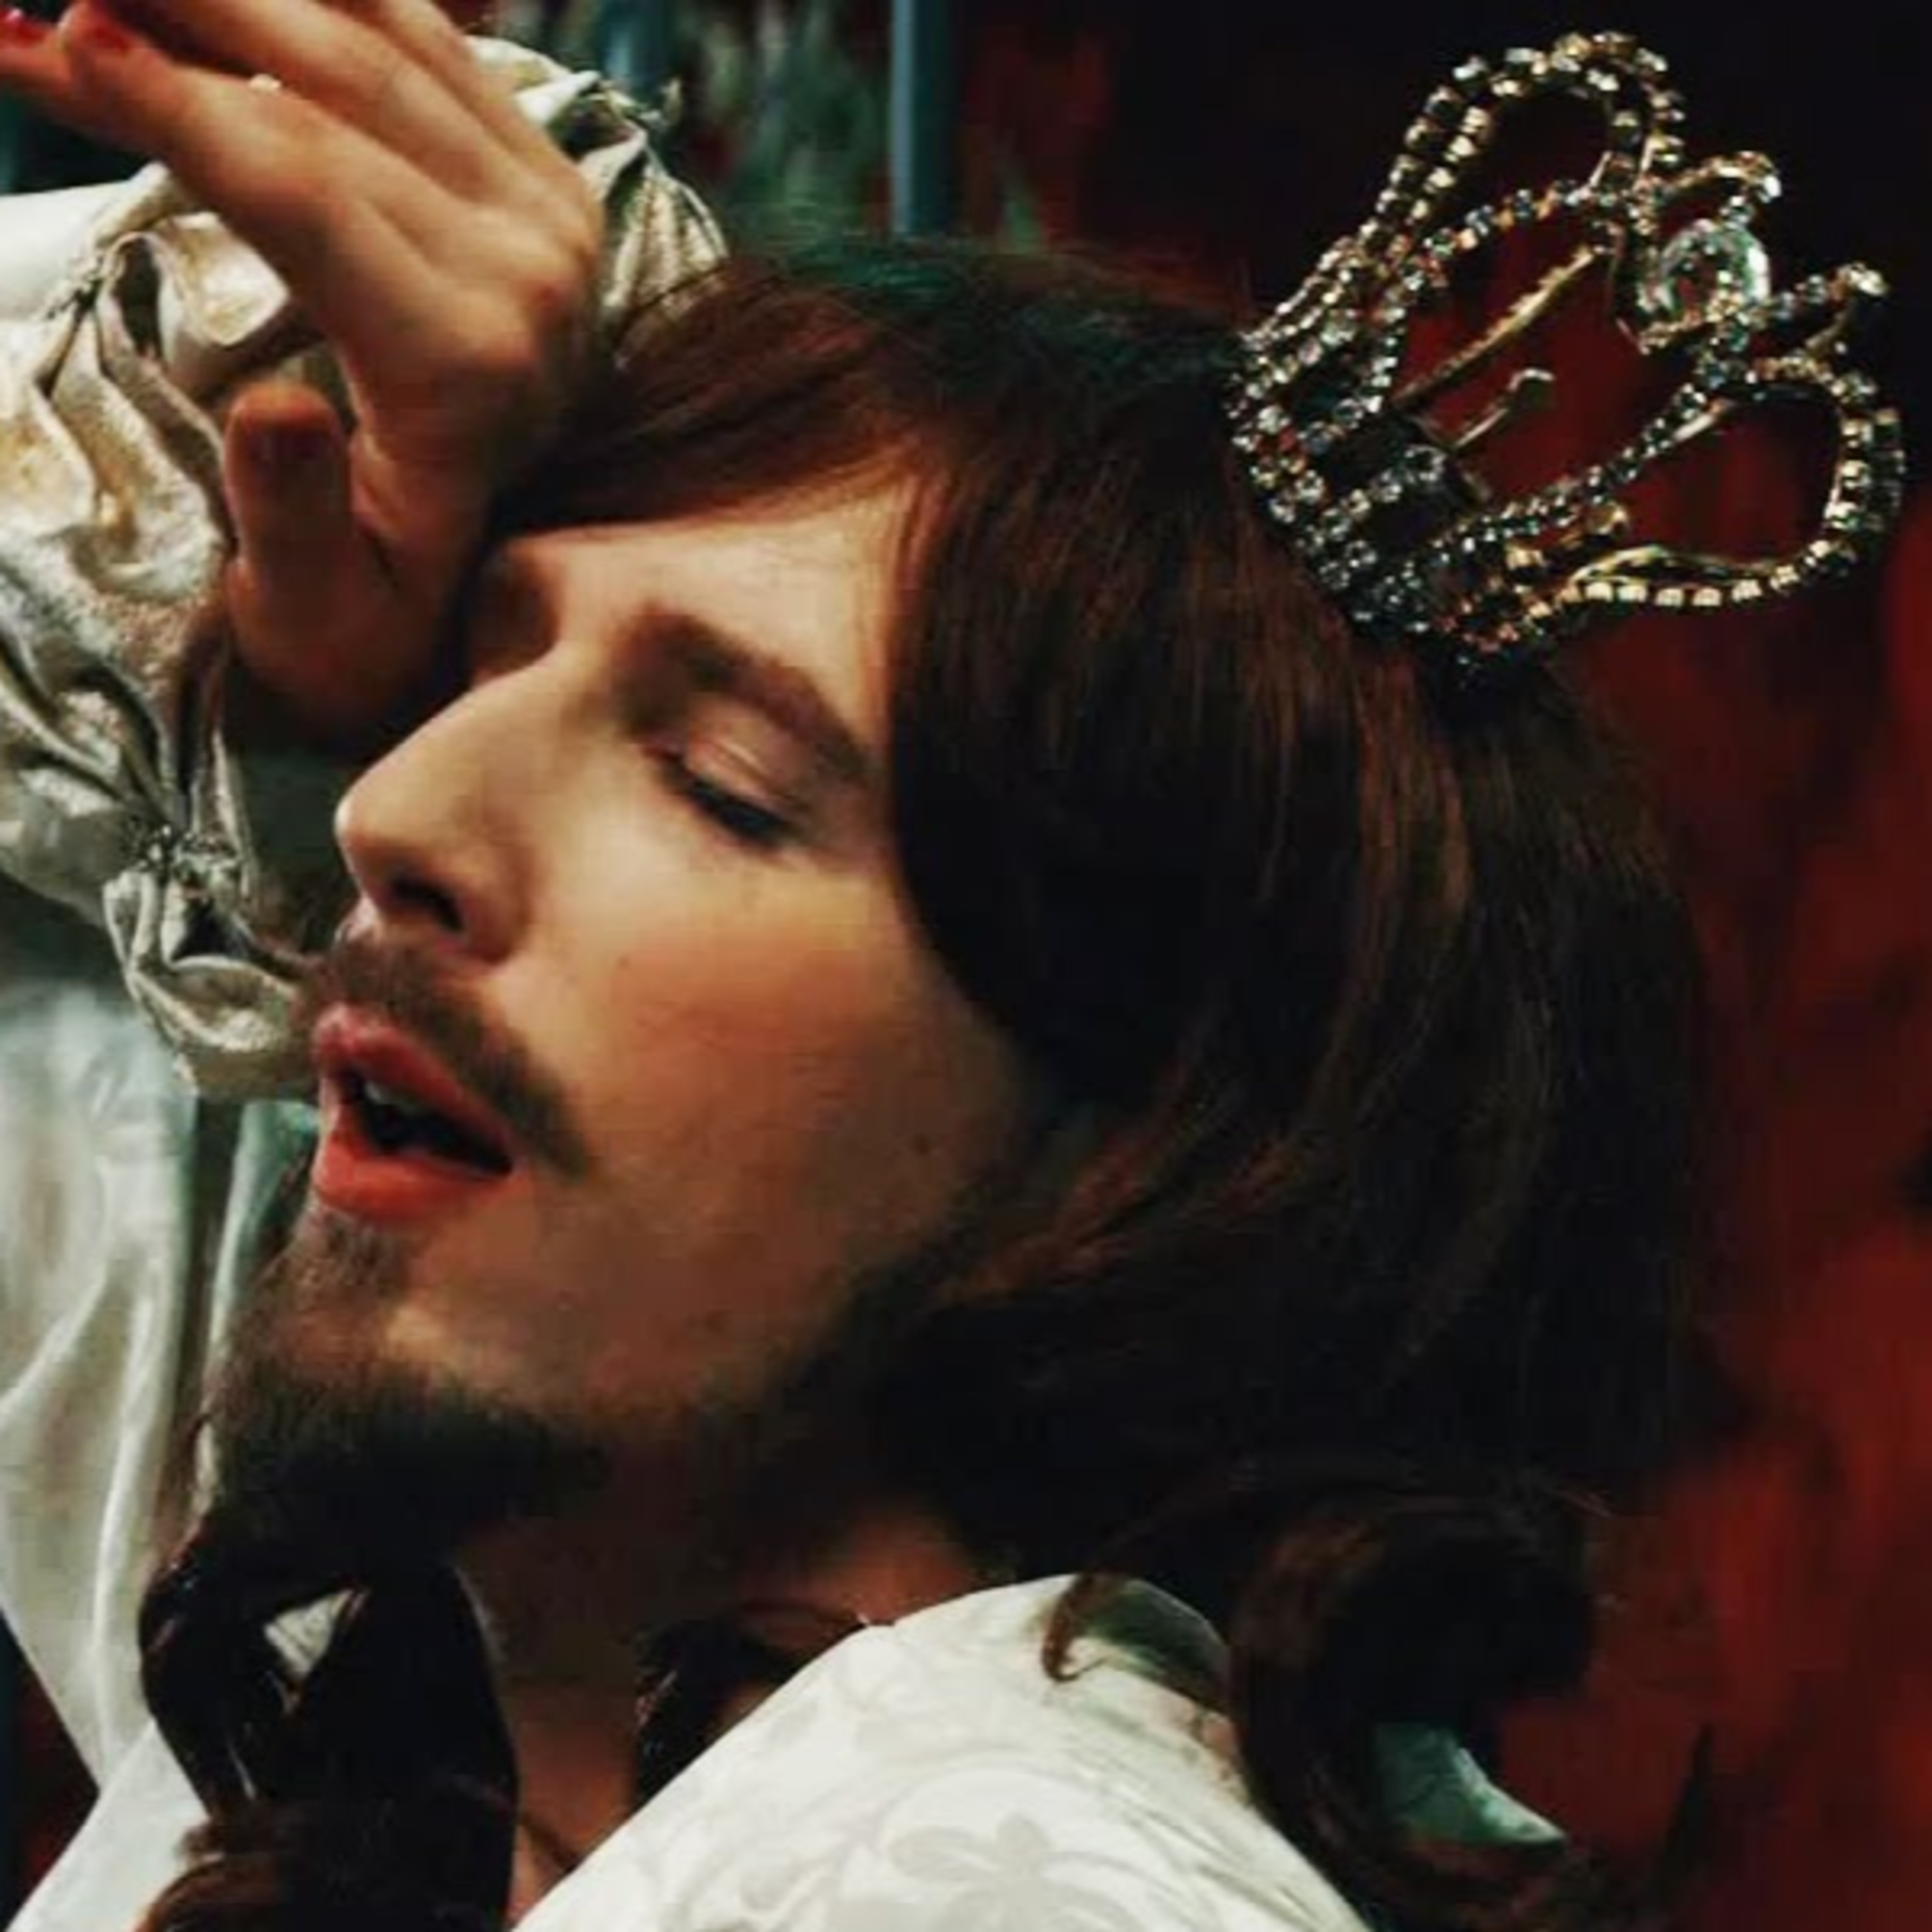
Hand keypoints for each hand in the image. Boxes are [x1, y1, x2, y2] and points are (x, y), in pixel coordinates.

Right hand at [0, 0, 603, 753]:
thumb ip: (297, 520)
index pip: (306, 200)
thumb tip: (273, 412)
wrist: (494, 570)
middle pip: (332, 104)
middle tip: (27, 16)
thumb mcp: (326, 609)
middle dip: (165, 28)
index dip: (169, 108)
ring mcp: (554, 219)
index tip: (35, 41)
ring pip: (378, 48)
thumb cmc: (375, 599)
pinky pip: (425, 42)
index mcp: (472, 377)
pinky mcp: (549, 181)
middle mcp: (536, 282)